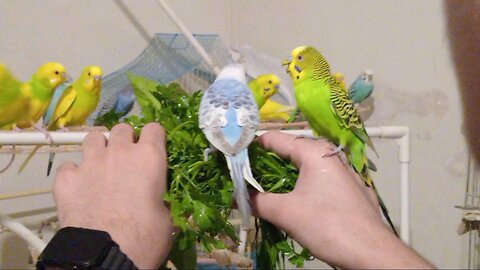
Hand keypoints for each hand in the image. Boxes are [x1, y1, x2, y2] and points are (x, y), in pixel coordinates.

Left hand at [53, 123, 172, 267]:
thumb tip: (162, 202)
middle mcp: (120, 152)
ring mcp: (90, 162)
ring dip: (99, 147)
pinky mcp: (67, 178)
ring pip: (93, 137)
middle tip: (127, 159)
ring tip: (101, 164)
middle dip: (125, 139)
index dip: (154, 138)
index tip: (154, 150)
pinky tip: (79, 187)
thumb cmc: (145, 237)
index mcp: (150, 157)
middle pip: (122, 128)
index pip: (154, 128)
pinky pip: (69, 165)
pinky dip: (75, 173)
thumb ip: (163, 199)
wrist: (104, 255)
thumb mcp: (167, 218)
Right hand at [251, 131, 433, 268]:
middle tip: (247, 172)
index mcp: (314, 152)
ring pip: (306, 165)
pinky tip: (295, 198)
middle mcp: (330, 155)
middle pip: (291, 150)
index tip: (235, 154)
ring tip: (266, 185)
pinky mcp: (351, 188)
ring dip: (285, 173)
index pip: (275, 139)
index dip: (252, 145)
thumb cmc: (327, 225)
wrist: (371, 251)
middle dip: (267, 160)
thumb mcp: (286, 213)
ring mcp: (344, 171)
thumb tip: (238, 199)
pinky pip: (320, 178)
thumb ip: (258, 202)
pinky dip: (303, 183)